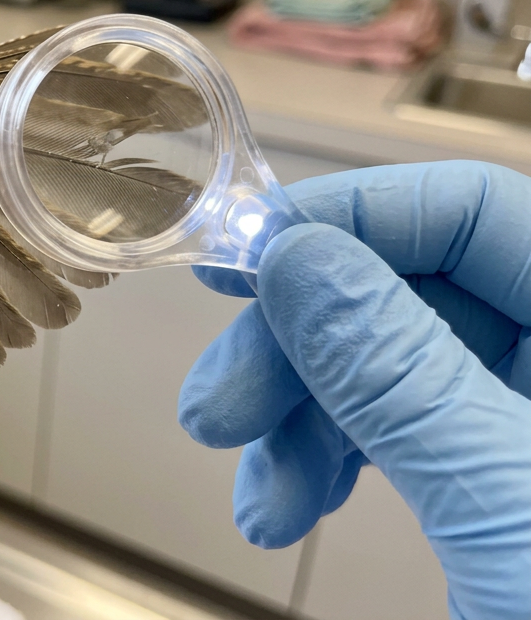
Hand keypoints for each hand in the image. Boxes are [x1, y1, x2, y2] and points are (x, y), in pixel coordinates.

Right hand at [179, 161, 530, 619]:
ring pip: (396, 365)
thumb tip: (297, 256)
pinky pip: (406, 433)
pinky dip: (334, 463)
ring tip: (259, 495)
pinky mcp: (511, 482)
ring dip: (303, 418)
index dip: (354, 218)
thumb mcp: (509, 510)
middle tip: (218, 406)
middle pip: (420, 290)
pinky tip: (291, 507)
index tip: (246, 261)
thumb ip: (401, 373)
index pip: (479, 210)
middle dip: (302, 346)